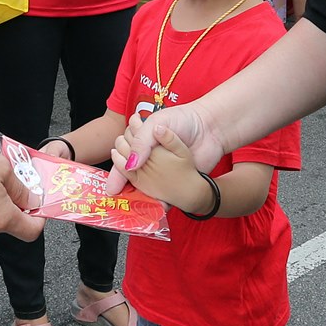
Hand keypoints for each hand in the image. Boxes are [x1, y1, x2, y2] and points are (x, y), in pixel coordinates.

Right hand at [104, 104, 222, 191]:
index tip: (116, 170)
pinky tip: (151, 205)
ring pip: (142, 187)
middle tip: (134, 171)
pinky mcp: (173, 183)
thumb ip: (140, 142)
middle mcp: (147, 157)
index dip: (118, 163)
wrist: (210, 128)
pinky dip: (154, 202)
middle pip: (128, 172)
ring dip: (137, 193)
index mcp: (139, 141)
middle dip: (126, 174)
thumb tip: (130, 166)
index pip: (121, 155)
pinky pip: (160, 196)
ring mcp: (159, 170)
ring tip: (135, 196)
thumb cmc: (182, 120)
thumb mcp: (156, 124)